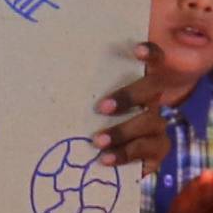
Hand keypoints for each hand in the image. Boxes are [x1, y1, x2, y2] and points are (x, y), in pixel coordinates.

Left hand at [92, 43, 172, 172]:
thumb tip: (54, 88)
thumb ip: (88, 98)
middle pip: (152, 89)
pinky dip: (124, 154)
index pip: (156, 61)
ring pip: (150, 122)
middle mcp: (153, 102)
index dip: (151, 54)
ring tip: (97, 141)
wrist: (120, 161)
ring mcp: (158, 126)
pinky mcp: (158, 150)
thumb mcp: (93, 111)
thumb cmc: (99, 127)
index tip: (137, 51)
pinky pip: (146, 150)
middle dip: (128, 96)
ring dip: (122, 131)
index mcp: (140, 87)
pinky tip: (105, 159)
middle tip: (101, 107)